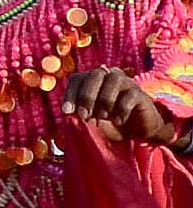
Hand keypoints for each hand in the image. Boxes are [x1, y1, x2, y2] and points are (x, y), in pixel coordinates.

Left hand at [67, 68, 188, 147]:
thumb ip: (80, 113)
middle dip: (86, 95)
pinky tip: (118, 121)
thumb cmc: (109, 122)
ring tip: (102, 117)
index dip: (70, 94)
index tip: (67, 112)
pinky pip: (130, 95)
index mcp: (92, 80)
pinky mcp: (140, 94)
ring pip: (114, 79)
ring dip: (105, 99)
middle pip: (95, 74)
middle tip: (84, 115)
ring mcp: (127, 83)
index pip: (77, 78)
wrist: (137, 132)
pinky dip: (122, 109)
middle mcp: (109, 76)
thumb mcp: (91, 118)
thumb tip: (69, 113)